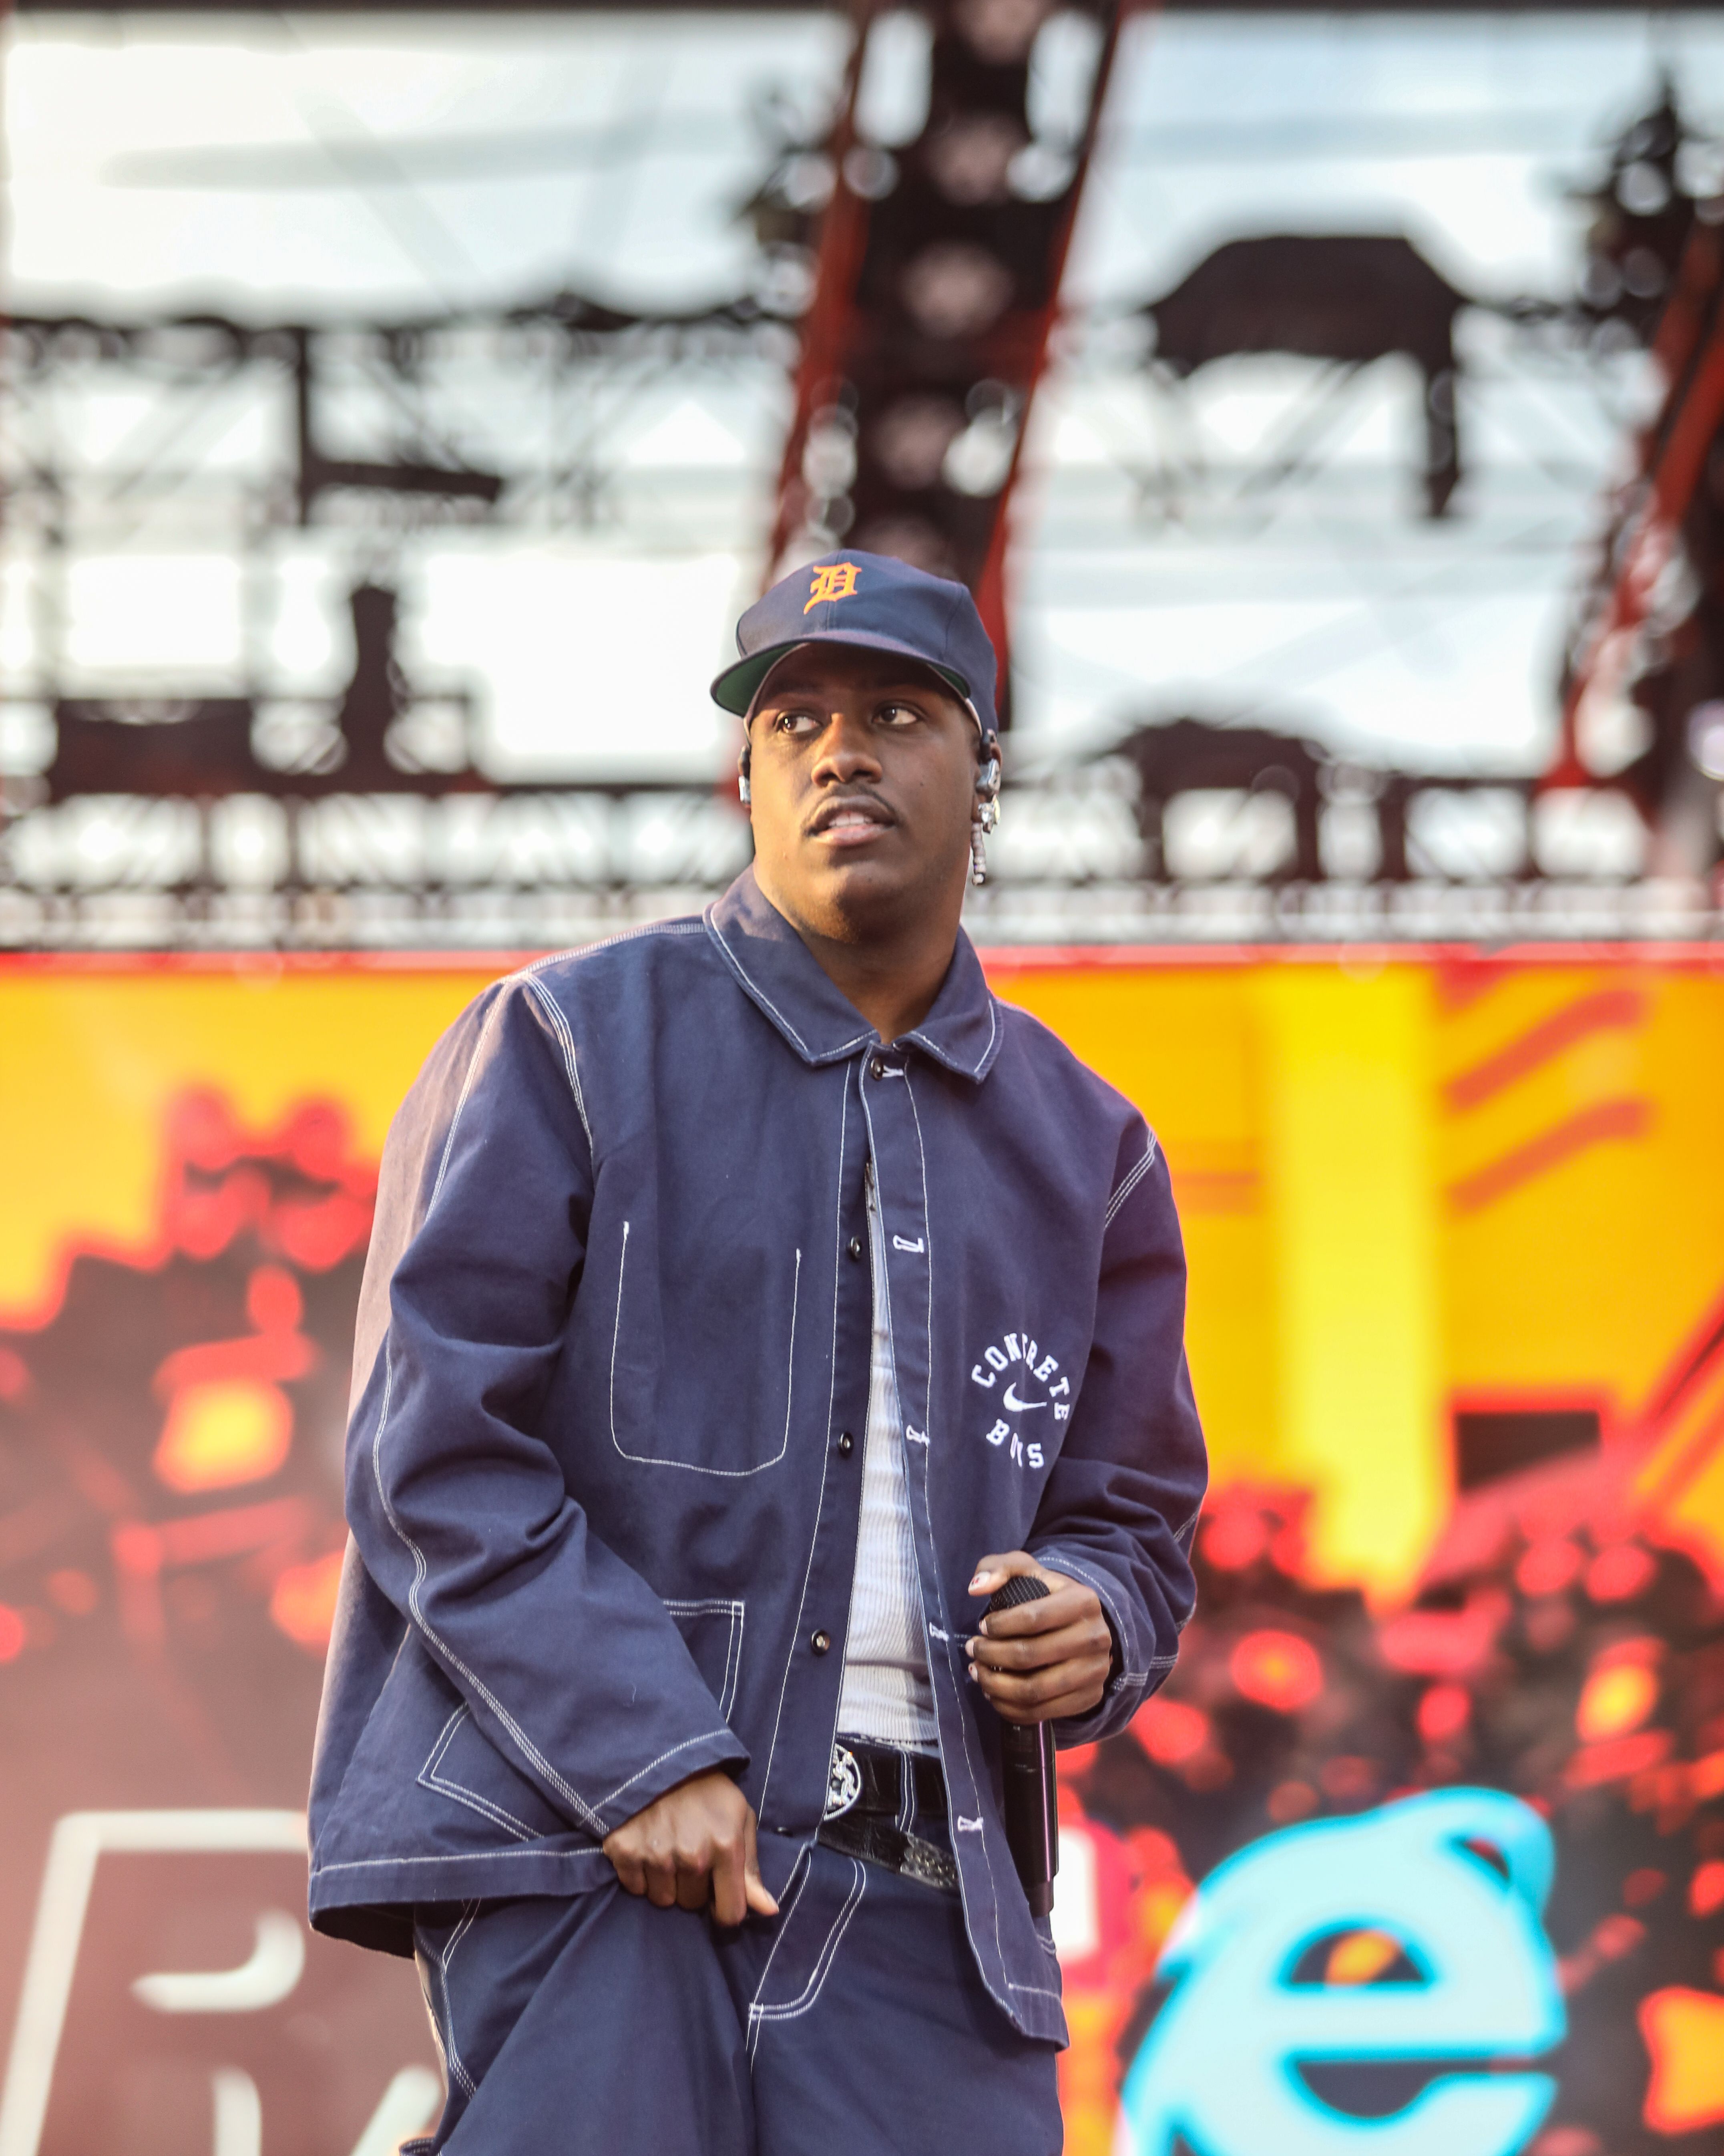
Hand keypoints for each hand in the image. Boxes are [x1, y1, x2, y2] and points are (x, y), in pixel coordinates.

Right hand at [602, 1770, 778, 1926]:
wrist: (659, 1756)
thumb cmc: (707, 1790)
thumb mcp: (739, 1818)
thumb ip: (751, 1868)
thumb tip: (769, 1911)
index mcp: (726, 1847)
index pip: (730, 1913)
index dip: (725, 1908)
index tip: (718, 1894)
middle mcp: (692, 1856)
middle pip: (692, 1905)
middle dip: (692, 1886)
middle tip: (688, 1852)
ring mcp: (657, 1855)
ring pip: (663, 1900)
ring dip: (665, 1881)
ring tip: (667, 1846)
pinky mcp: (625, 1852)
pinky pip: (635, 1888)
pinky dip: (639, 1874)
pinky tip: (646, 1845)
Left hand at [965, 1552, 1112, 1723]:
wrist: (1082, 1626)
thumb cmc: (1047, 1596)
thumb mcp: (1027, 1570)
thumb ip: (999, 1568)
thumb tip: (976, 1589)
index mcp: (1084, 1601)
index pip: (1033, 1617)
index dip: (999, 1625)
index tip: (982, 1626)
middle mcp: (1096, 1638)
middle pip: (1030, 1655)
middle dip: (991, 1655)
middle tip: (972, 1650)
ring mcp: (1095, 1672)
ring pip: (1033, 1690)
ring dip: (995, 1685)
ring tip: (977, 1672)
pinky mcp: (1089, 1699)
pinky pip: (1041, 1713)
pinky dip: (1009, 1708)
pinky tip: (992, 1693)